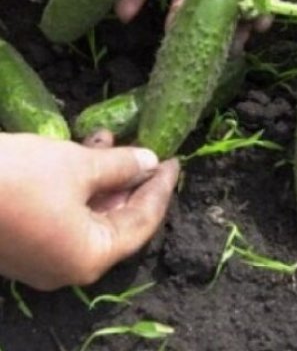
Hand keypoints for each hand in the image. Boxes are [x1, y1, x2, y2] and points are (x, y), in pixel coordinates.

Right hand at [0, 132, 178, 290]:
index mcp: (90, 257)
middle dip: (131, 180)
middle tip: (145, 149)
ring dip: (102, 176)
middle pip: (116, 220)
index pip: (142, 223)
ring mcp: (40, 255)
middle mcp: (67, 265)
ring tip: (110, 138)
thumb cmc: (17, 178)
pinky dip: (77, 183)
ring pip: (88, 213)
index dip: (160, 188)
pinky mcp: (20, 239)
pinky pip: (63, 212)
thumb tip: (148, 162)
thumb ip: (119, 166)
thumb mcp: (76, 166)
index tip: (173, 160)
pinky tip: (81, 148)